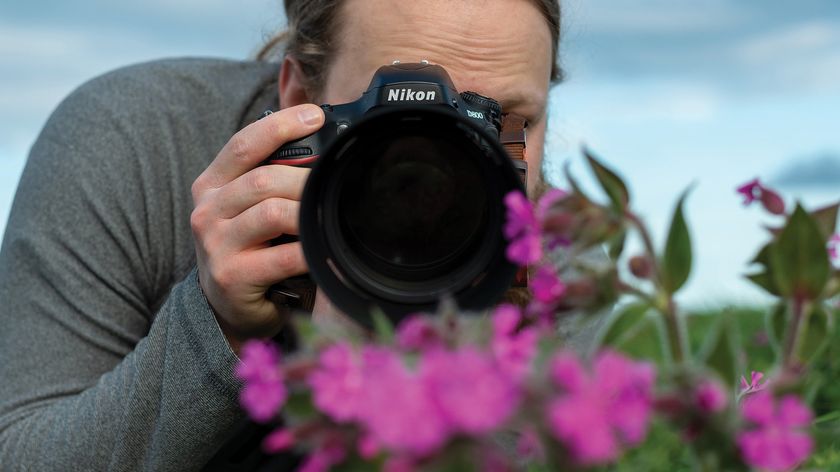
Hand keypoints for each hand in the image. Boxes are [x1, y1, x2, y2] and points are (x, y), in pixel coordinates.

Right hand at [190, 104, 324, 351]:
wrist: (228, 307)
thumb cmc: (251, 250)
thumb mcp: (249, 209)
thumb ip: (271, 179)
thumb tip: (322, 144)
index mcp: (212, 185)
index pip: (243, 144)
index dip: (280, 125)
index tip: (316, 116)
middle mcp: (207, 211)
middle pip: (263, 180)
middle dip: (307, 179)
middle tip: (337, 181)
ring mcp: (215, 244)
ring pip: (273, 213)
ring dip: (309, 213)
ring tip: (332, 214)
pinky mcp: (231, 276)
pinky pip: (282, 256)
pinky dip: (310, 250)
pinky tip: (325, 249)